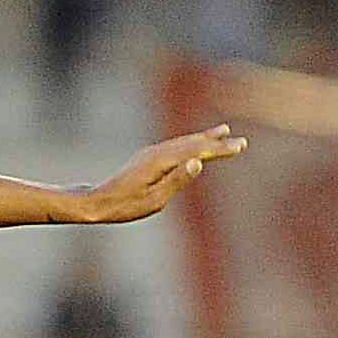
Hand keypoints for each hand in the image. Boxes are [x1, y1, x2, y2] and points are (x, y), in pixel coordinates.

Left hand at [80, 125, 247, 223]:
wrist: (96, 202)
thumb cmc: (125, 206)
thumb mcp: (154, 200)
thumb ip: (177, 180)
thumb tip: (198, 163)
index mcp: (161, 161)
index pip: (197, 151)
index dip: (219, 149)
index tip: (239, 146)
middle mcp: (157, 152)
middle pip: (193, 143)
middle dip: (217, 142)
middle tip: (241, 142)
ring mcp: (151, 153)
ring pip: (184, 141)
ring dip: (205, 137)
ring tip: (223, 132)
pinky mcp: (148, 157)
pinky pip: (175, 145)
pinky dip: (190, 142)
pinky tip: (195, 145)